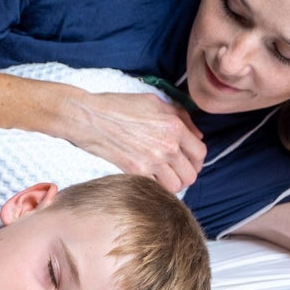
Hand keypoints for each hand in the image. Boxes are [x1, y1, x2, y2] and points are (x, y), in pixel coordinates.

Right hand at [63, 91, 205, 191]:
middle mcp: (167, 145)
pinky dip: (156, 186)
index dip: (197, 160)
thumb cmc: (118, 106)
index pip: (200, 152)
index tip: (190, 162)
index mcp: (174, 126)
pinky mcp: (135, 171)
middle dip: (186, 174)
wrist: (89, 117)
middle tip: (177, 172)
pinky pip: (156, 188)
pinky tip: (150, 179)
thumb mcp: (153, 102)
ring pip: (176, 185)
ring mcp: (151, 160)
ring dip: (173, 183)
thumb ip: (179, 115)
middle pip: (191, 173)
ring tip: (164, 178)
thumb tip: (195, 133)